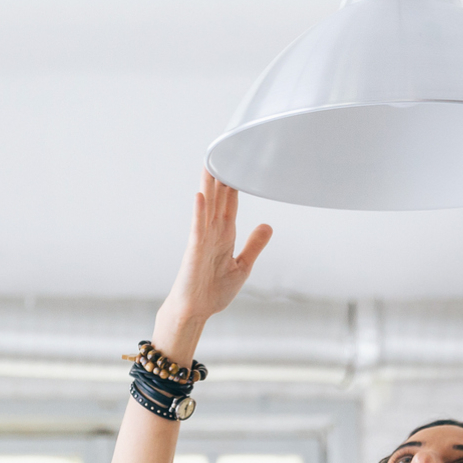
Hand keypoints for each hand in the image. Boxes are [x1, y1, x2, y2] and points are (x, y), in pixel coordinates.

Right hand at [165, 171, 271, 321]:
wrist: (196, 312)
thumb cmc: (214, 291)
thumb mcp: (243, 266)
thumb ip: (253, 245)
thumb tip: (268, 225)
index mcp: (224, 236)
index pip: (230, 204)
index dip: (234, 184)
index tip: (239, 163)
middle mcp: (212, 233)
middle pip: (218, 200)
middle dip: (221, 177)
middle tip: (225, 151)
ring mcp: (202, 241)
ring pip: (206, 208)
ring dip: (208, 187)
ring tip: (209, 163)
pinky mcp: (194, 252)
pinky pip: (197, 229)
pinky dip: (199, 213)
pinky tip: (201, 197)